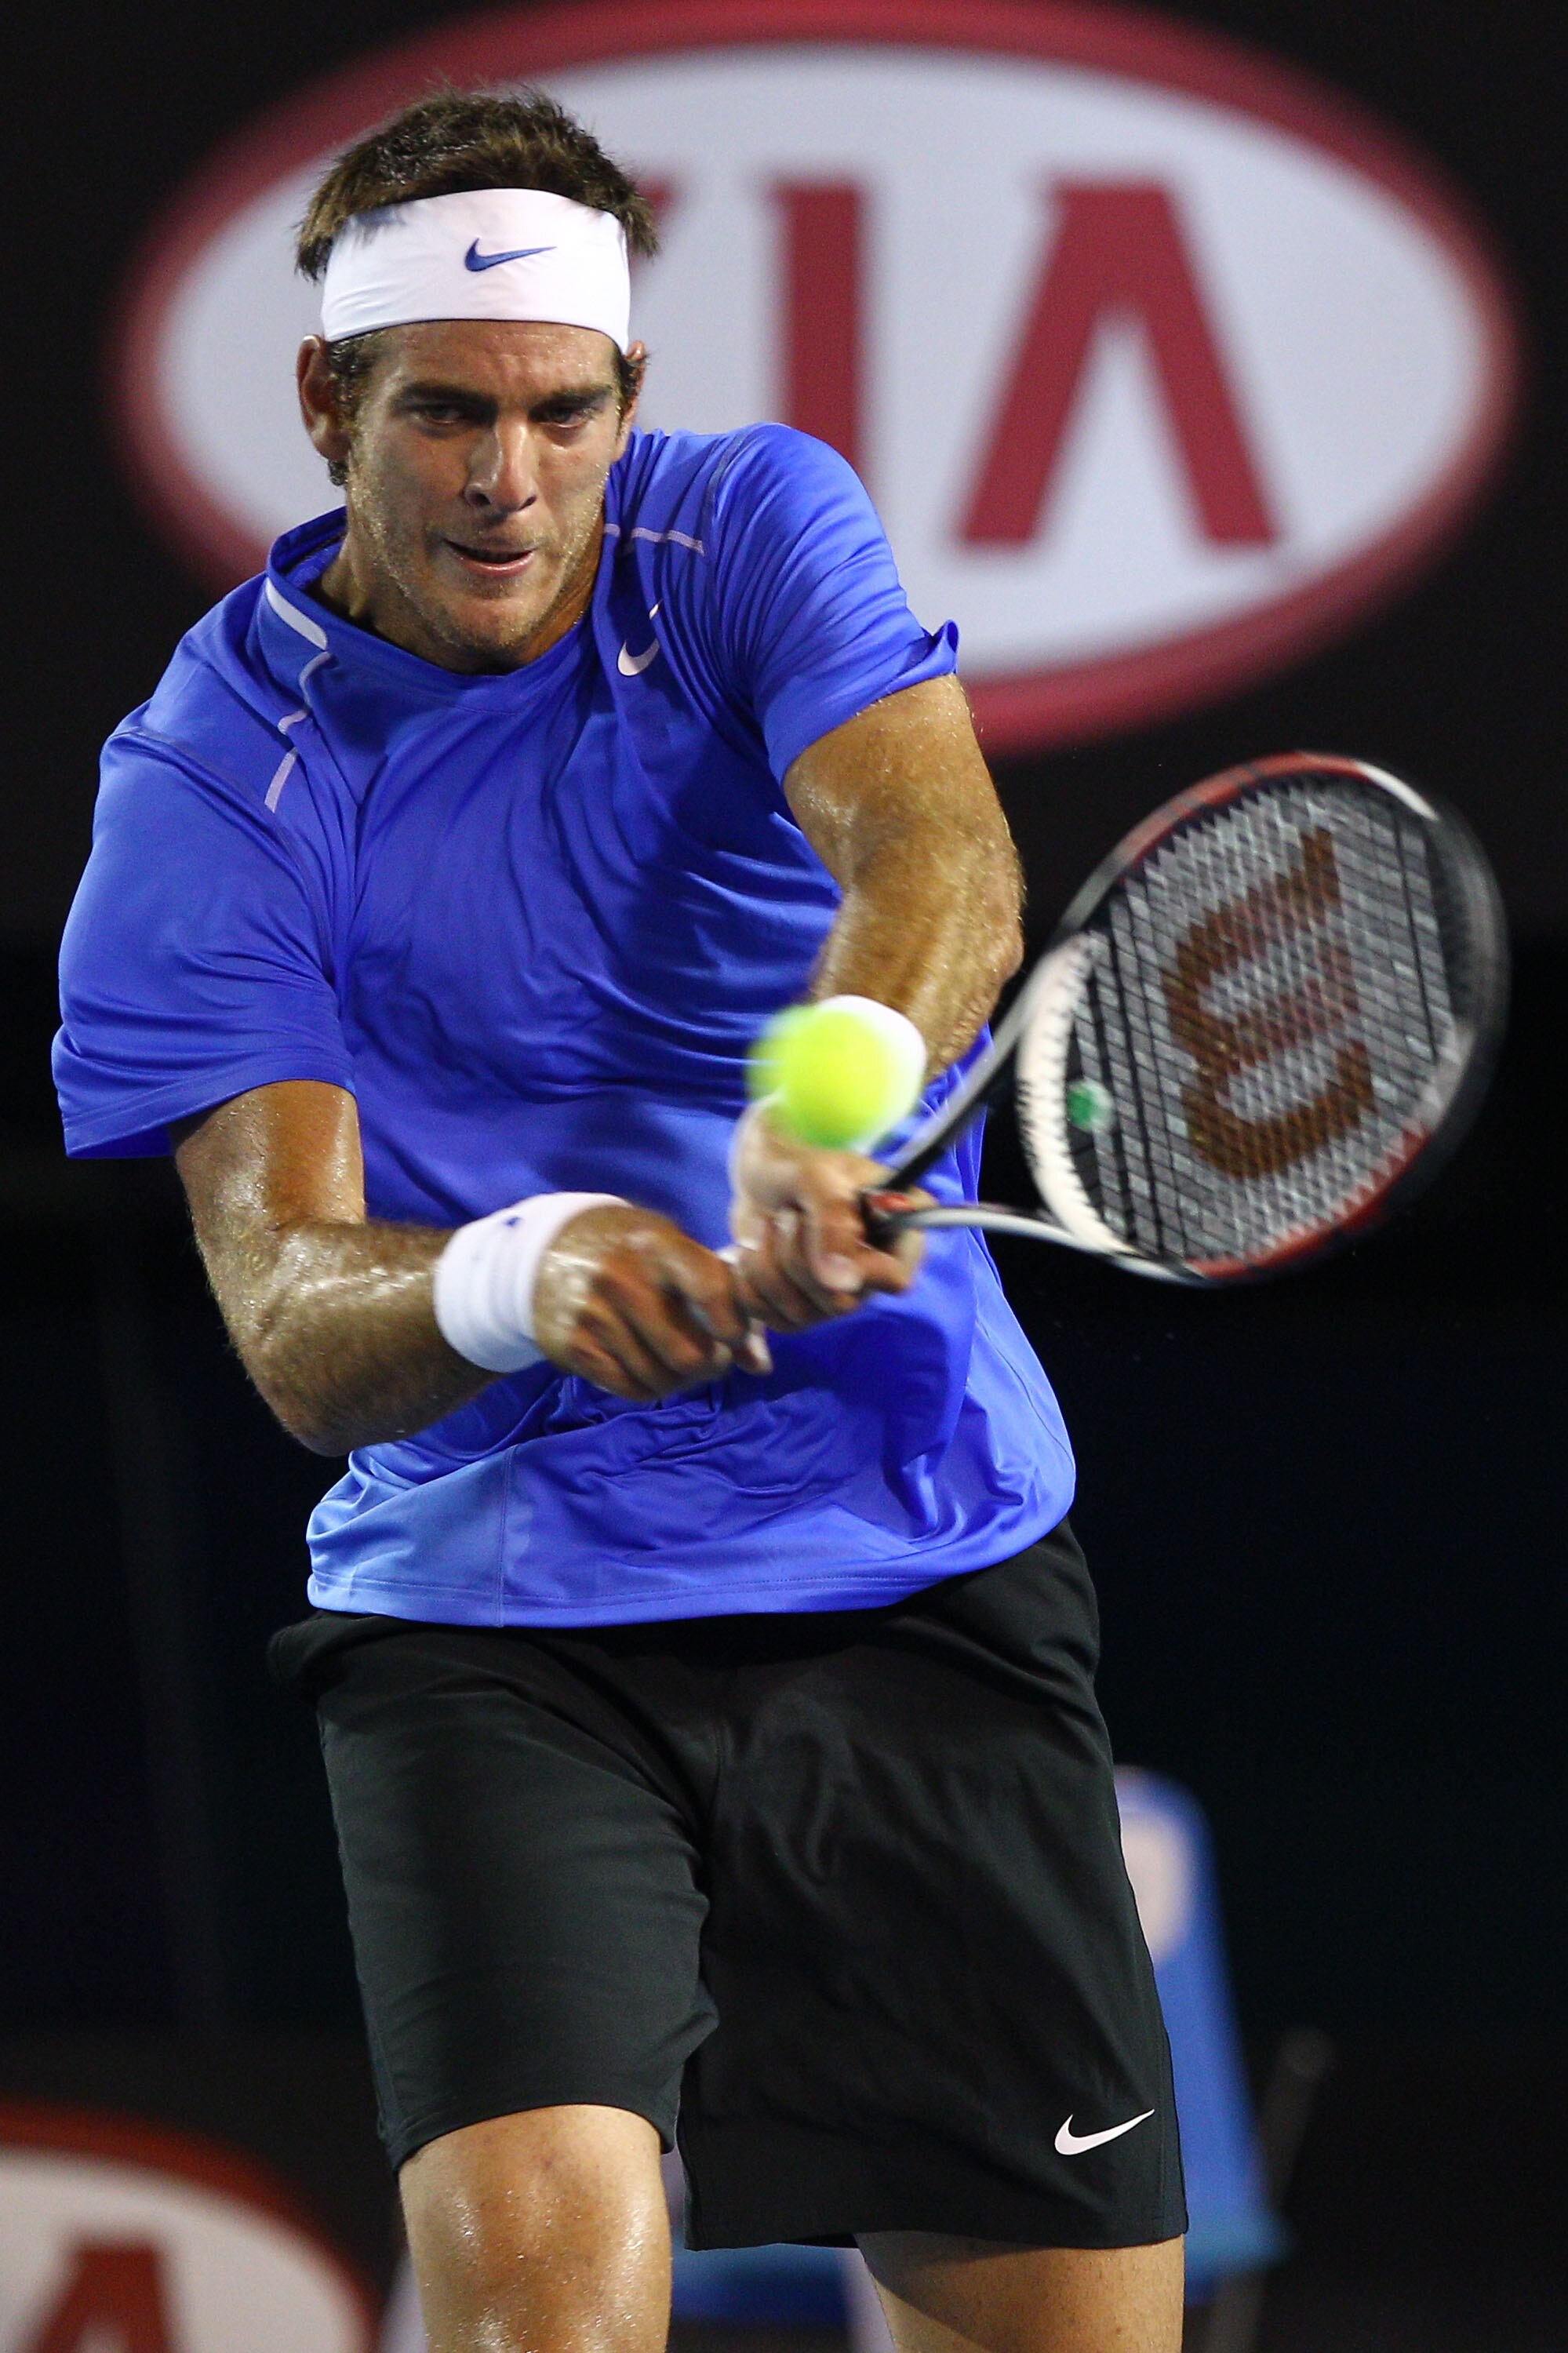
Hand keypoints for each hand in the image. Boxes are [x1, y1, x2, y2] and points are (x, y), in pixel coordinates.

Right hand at [533, 1203, 770, 1401]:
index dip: (735, 1327)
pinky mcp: (574, 1345)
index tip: (733, 1335)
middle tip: (710, 1358)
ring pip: (661, 1379)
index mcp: (658, 1246)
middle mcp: (623, 1278)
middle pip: (690, 1355)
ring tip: (679, 1362)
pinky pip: (630, 1388)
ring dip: (680, 1381)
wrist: (551, 1248)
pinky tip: (651, 1367)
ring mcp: (593, 1314)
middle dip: (710, 1366)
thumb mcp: (678, 1254)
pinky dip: (650, 1387)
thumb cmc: (634, 1251)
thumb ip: (725, 1300)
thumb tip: (760, 1366)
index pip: (714, 1292)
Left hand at [729, 1104, 926, 1332]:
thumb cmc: (799, 1164)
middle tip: (788, 1214)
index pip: (896, 1278)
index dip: (858, 1268)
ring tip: (767, 1223)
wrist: (763, 1173)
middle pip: (840, 1301)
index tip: (820, 1231)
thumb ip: (833, 1223)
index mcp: (899, 1234)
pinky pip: (773, 1318)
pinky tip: (748, 1250)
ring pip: (803, 1313)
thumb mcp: (816, 1178)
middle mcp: (874, 1274)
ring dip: (768, 1264)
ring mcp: (838, 1296)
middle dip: (797, 1255)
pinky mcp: (801, 1309)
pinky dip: (749, 1283)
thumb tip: (841, 1284)